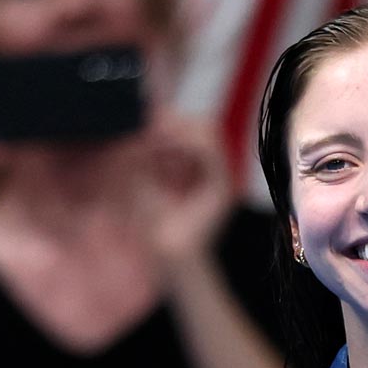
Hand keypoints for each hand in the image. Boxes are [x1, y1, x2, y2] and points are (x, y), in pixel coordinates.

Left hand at [133, 113, 233, 269]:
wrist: (166, 249)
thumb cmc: (154, 217)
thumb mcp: (145, 174)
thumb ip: (148, 147)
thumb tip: (148, 117)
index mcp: (199, 165)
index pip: (194, 127)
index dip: (173, 118)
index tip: (149, 120)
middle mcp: (214, 167)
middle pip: (203, 125)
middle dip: (176, 121)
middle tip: (151, 126)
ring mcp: (221, 175)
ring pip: (210, 132)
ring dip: (182, 129)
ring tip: (157, 136)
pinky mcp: (222, 185)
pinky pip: (211, 151)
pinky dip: (189, 143)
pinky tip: (167, 146)